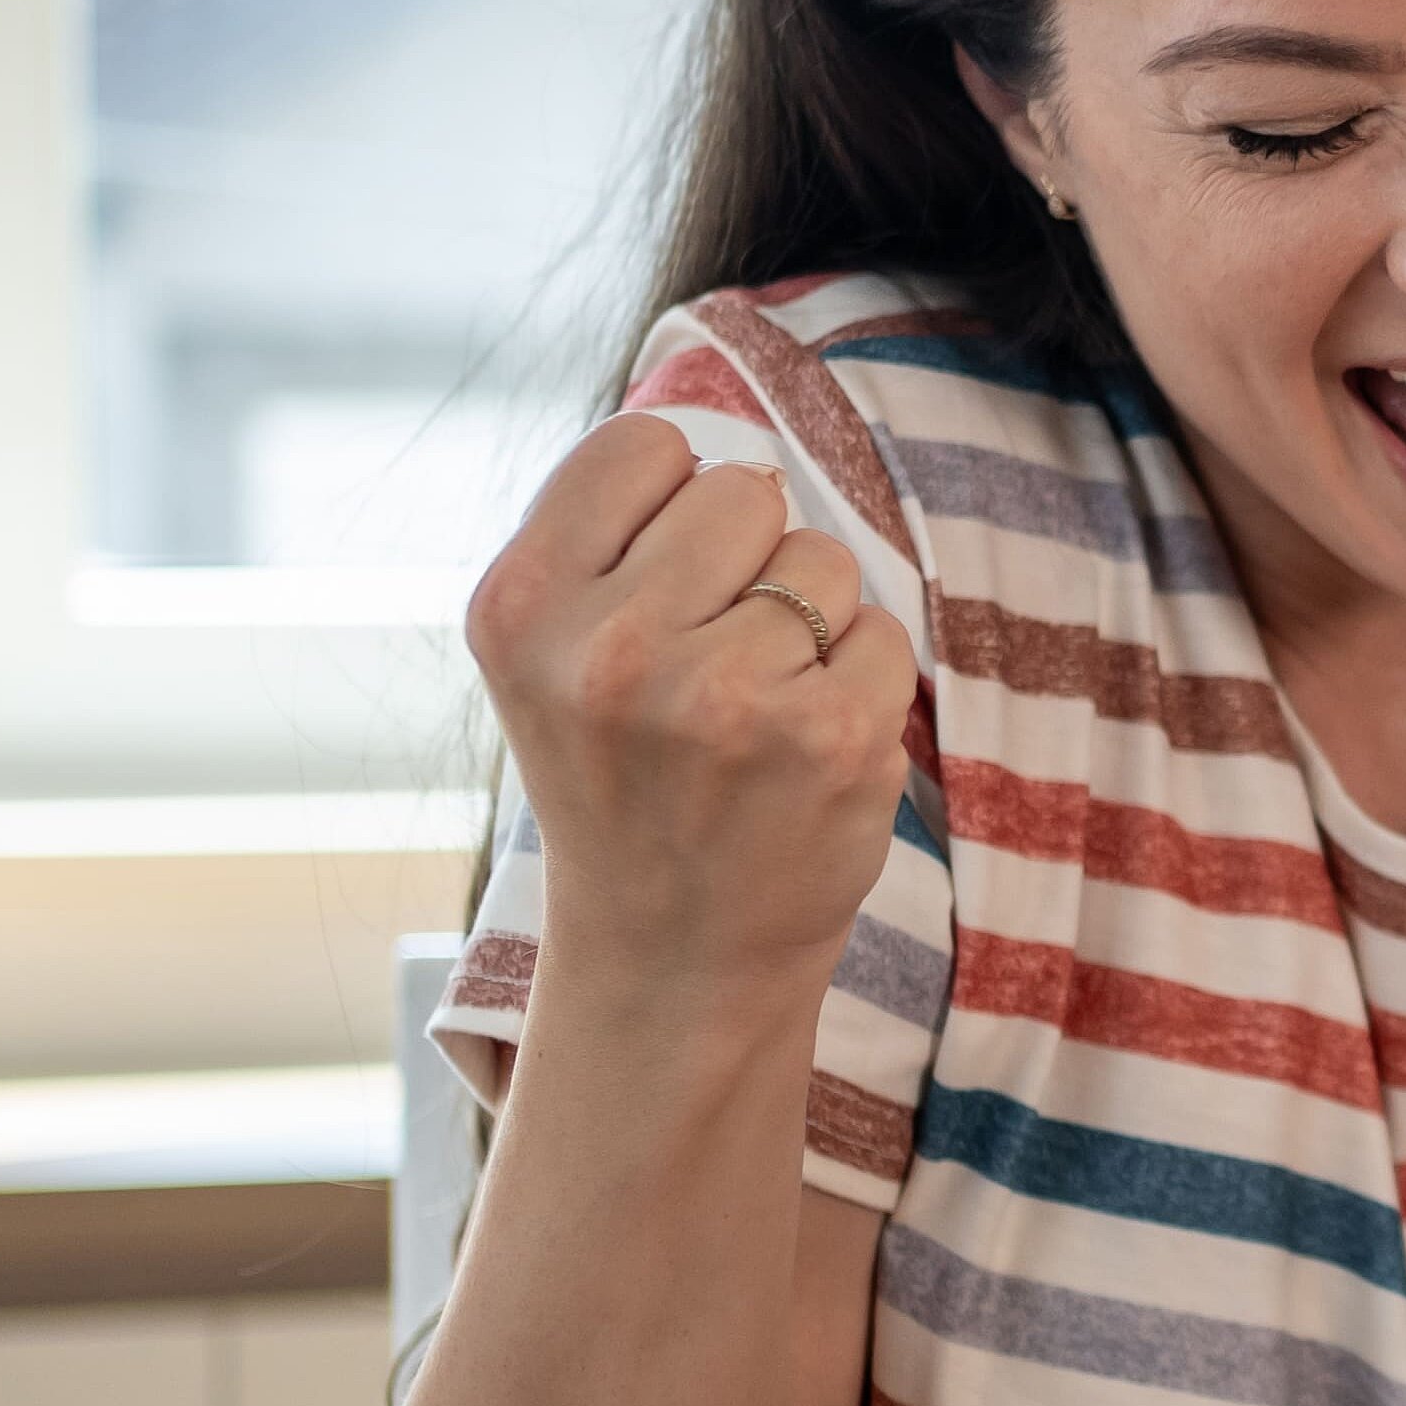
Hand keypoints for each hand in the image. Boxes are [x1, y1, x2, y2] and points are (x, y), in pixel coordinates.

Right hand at [467, 413, 923, 986]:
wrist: (671, 960)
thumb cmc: (623, 785)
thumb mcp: (552, 658)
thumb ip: (612, 540)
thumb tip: (737, 455)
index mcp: (520, 607)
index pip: (642, 446)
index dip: (671, 506)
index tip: (659, 589)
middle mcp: (610, 648)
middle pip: (743, 493)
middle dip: (747, 566)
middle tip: (710, 672)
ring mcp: (723, 695)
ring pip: (822, 562)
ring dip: (811, 627)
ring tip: (753, 718)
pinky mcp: (828, 737)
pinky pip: (885, 634)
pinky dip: (863, 685)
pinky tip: (804, 755)